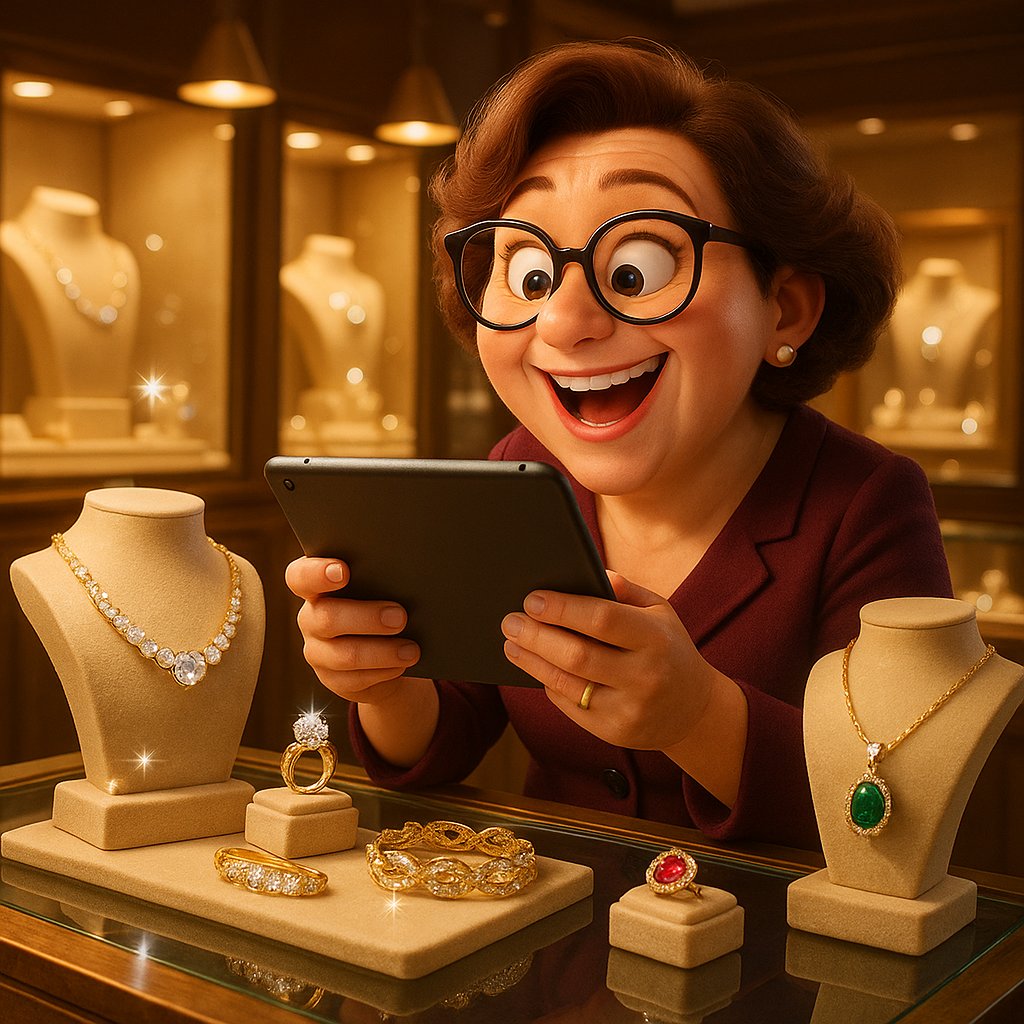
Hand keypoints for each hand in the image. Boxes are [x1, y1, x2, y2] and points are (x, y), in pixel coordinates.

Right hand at [285, 555, 423, 704]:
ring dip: (382, 652)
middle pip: (327, 617)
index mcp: (317, 586)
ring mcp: (318, 651)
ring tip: (411, 650)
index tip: (343, 571)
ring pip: (345, 654)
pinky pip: (355, 679)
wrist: (386, 651)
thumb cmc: (383, 605)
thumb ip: (380, 579)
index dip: (317, 573)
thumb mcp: (380, 588)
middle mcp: (311, 617)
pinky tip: (401, 664)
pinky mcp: (332, 679)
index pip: (300, 576)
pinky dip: (383, 671)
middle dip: (367, 618)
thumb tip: (407, 575)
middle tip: (400, 617)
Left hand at [500, 570, 717, 750]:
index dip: (563, 608)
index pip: (602, 620)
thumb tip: (584, 572)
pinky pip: (569, 705)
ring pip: (566, 683)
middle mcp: (645, 676)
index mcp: (655, 638)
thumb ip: (625, 590)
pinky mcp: (614, 733)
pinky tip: (535, 666)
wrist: (694, 711)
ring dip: (532, 661)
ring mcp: (629, 709)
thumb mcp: (659, 612)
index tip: (532, 599)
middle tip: (510, 621)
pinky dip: (548, 682)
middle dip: (537, 636)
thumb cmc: (667, 649)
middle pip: (577, 655)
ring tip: (511, 643)